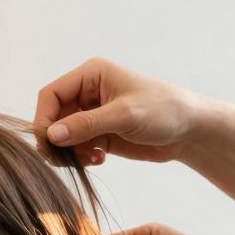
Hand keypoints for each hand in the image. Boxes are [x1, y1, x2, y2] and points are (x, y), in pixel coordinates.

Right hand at [34, 58, 212, 166]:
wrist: (190, 131)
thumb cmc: (163, 111)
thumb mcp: (124, 116)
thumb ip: (86, 125)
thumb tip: (51, 136)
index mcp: (91, 75)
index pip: (51, 95)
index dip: (44, 118)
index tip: (48, 143)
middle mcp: (87, 93)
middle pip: (53, 117)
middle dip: (57, 139)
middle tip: (65, 159)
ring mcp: (92, 115)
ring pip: (62, 136)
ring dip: (69, 151)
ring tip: (90, 158)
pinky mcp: (99, 134)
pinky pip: (75, 148)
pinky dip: (80, 157)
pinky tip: (99, 159)